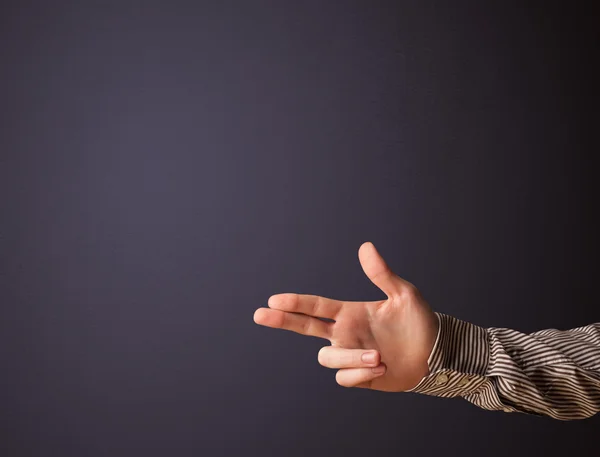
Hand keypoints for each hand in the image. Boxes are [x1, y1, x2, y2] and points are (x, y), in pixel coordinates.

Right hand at [253, 242, 439, 391]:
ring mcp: (350, 355)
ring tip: (379, 355)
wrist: (437, 355)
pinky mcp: (359, 376)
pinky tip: (382, 366)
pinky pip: (345, 377)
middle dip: (282, 321)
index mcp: (350, 313)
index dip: (295, 303)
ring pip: (327, 358)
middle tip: (259, 315)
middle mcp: (345, 333)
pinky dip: (360, 372)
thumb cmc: (420, 322)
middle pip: (304, 328)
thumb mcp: (403, 294)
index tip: (273, 300)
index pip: (315, 306)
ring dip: (350, 356)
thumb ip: (382, 274)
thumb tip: (365, 246)